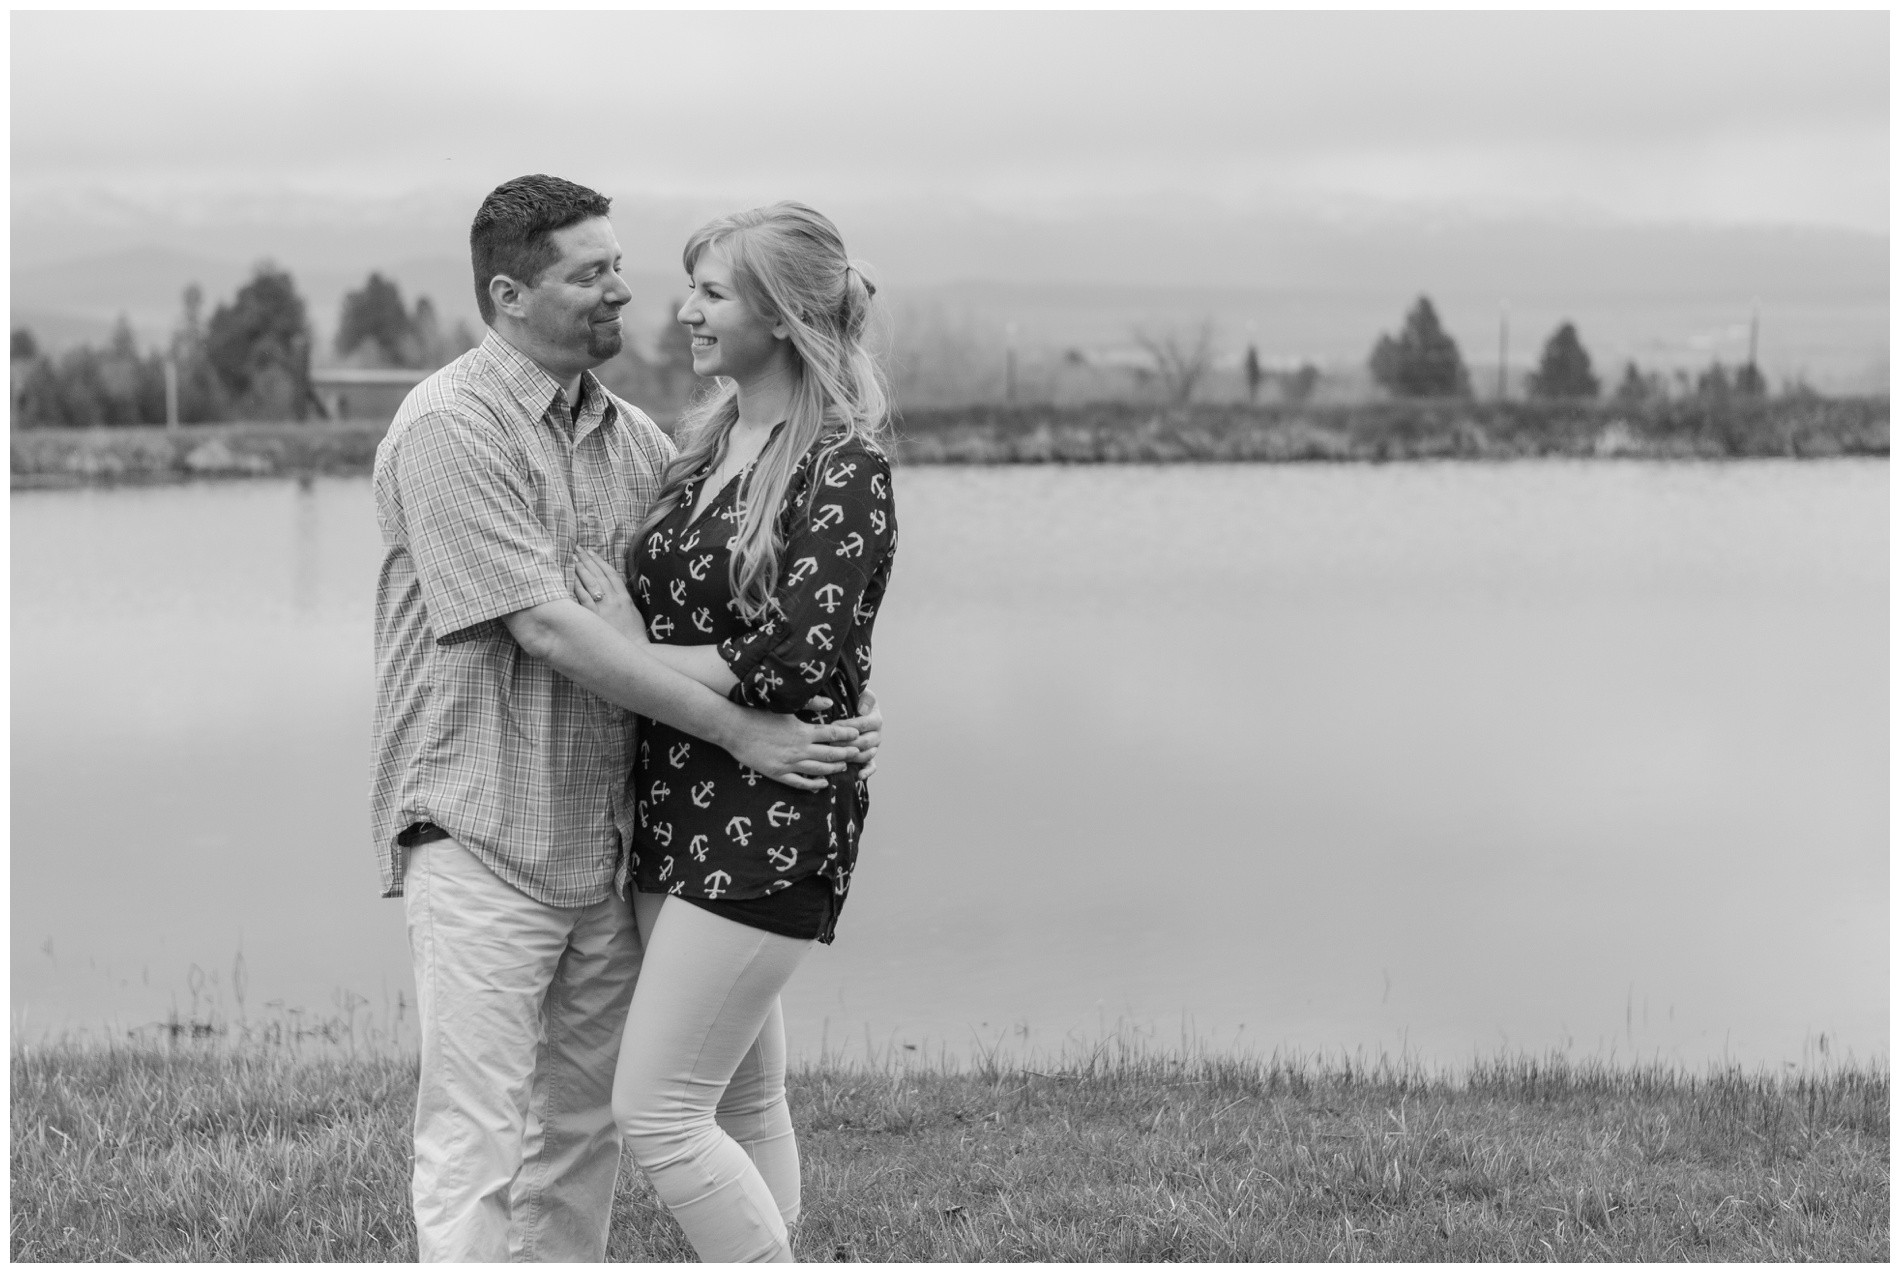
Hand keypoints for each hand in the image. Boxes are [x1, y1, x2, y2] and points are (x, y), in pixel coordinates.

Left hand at [572, 548, 645, 643]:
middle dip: (587, 560)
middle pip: (599, 575)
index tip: (591, 552)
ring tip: (573, 559)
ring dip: (581, 570)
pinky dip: (578, 587)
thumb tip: (615, 590)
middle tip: (577, 549)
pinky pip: (584, 599)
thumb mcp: (634, 613)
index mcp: (625, 597)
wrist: (634, 651)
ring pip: (591, 583)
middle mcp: (614, 599)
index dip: (600, 561)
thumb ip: (624, 600)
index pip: (611, 573)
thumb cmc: (633, 635)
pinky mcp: (595, 618)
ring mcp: (604, 608)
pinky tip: (572, 579)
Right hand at [724, 707, 859, 792]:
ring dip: (833, 769)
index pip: (833, 734)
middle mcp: (800, 749)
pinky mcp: (778, 773)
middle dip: (847, 754)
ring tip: (844, 767)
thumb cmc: (759, 713)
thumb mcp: (786, 706)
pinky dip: (813, 785)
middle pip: (830, 753)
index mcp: (803, 731)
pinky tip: (823, 784)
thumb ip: (810, 704)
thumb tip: (829, 703)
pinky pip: (800, 783)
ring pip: (818, 769)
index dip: (848, 735)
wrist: (734, 728)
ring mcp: (789, 763)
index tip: (858, 735)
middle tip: (859, 754)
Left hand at [835, 686, 883, 777]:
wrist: (857, 709)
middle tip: (830, 742)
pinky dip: (867, 772)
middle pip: (863, 742)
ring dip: (851, 756)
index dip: (847, 726)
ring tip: (836, 756)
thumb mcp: (864, 694)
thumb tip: (862, 709)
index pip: (862, 724)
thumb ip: (866, 698)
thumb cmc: (857, 701)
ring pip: (865, 754)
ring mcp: (874, 747)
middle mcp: (877, 735)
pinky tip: (859, 776)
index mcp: (876, 719)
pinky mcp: (870, 757)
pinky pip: (871, 766)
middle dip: (846, 743)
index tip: (832, 726)